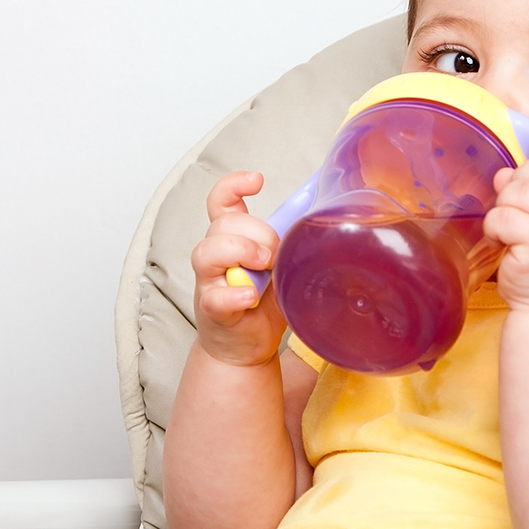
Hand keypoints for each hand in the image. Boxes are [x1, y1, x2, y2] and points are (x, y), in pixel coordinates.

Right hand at [191, 171, 286, 366]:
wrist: (248, 348)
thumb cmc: (265, 303)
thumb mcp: (283, 265)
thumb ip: (290, 240)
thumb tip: (320, 212)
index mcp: (232, 239)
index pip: (220, 201)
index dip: (233, 185)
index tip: (256, 181)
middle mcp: (215, 255)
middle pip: (223, 223)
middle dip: (256, 231)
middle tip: (276, 254)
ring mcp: (209, 281)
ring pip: (207, 251)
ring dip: (241, 252)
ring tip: (263, 268)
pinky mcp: (211, 309)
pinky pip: (215, 295)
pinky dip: (235, 293)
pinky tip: (251, 297)